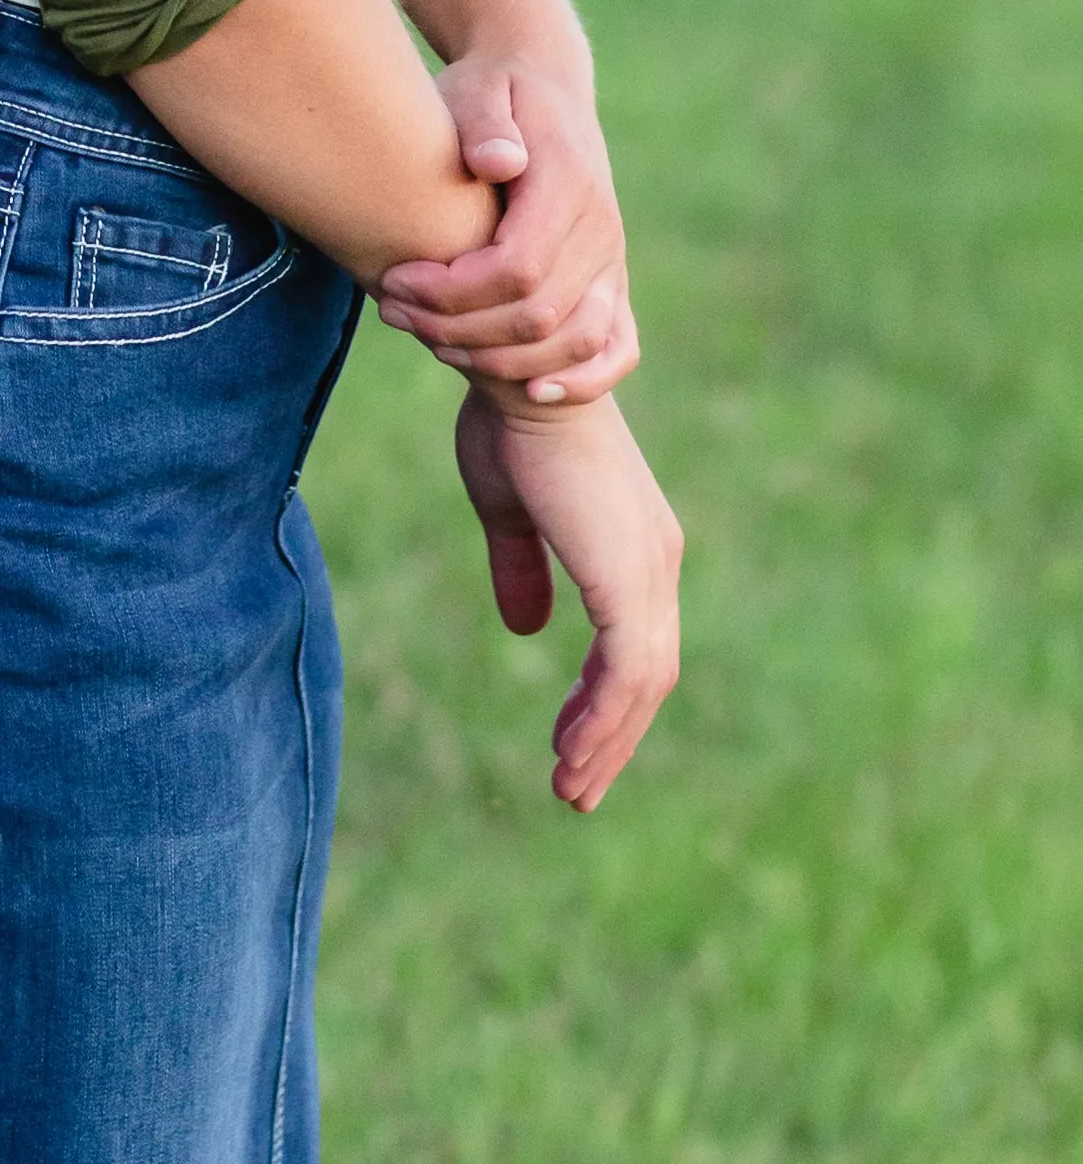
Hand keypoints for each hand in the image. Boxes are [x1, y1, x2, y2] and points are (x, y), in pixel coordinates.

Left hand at [376, 58, 634, 405]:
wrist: (545, 91)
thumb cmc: (496, 92)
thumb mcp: (480, 89)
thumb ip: (485, 122)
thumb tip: (498, 162)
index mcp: (569, 183)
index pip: (517, 267)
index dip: (452, 291)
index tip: (395, 282)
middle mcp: (602, 229)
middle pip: (537, 314)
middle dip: (457, 327)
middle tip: (393, 311)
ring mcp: (612, 261)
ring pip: (571, 340)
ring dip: (497, 357)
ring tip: (427, 338)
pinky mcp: (611, 283)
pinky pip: (615, 349)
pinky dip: (578, 379)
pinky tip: (526, 391)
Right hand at [454, 386, 680, 810]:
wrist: (522, 376)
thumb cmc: (511, 426)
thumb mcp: (509, 511)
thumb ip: (522, 569)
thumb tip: (526, 628)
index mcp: (633, 544)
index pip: (635, 644)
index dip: (603, 699)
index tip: (570, 741)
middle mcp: (655, 560)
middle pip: (650, 674)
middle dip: (613, 736)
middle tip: (576, 788)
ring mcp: (647, 571)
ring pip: (644, 684)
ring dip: (607, 741)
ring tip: (570, 787)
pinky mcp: (628, 580)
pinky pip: (628, 672)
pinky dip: (603, 718)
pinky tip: (573, 751)